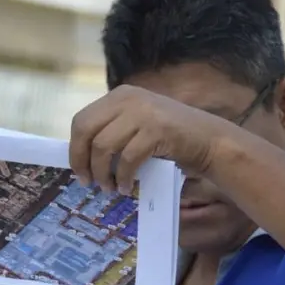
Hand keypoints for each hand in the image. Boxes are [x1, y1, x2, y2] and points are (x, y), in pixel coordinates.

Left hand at [69, 85, 235, 192]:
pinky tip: (126, 187)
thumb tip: (79, 156)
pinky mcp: (156, 129)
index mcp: (119, 96)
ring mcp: (142, 112)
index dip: (75, 148)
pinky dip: (123, 177)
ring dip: (102, 173)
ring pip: (103, 146)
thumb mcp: (136, 125)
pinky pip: (127, 158)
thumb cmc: (170, 138)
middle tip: (88, 182)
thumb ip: (112, 131)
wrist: (209, 140)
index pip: (82, 120)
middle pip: (86, 130)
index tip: (79, 170)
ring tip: (108, 188)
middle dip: (82, 160)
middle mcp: (127, 98)